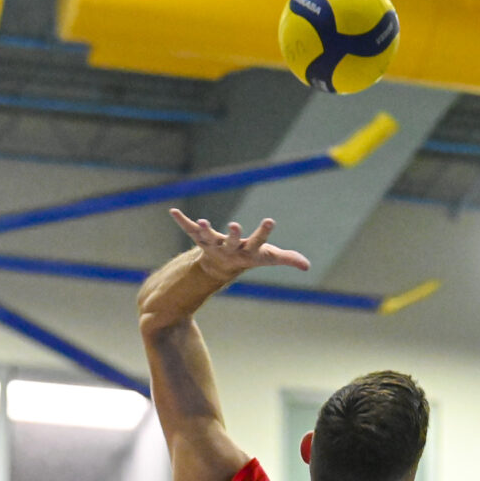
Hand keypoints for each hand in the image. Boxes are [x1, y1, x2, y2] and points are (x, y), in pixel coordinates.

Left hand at [168, 208, 310, 283]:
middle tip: (234, 225)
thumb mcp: (268, 257)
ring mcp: (213, 244)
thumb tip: (307, 266)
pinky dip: (182, 221)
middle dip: (232, 234)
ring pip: (208, 237)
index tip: (271, 220)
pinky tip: (173, 211)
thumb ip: (287, 259)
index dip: (264, 233)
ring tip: (202, 221)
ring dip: (204, 230)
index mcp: (247, 251)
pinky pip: (189, 229)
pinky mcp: (200, 238)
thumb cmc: (248, 257)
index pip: (258, 242)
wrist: (220, 268)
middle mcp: (229, 249)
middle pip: (231, 242)